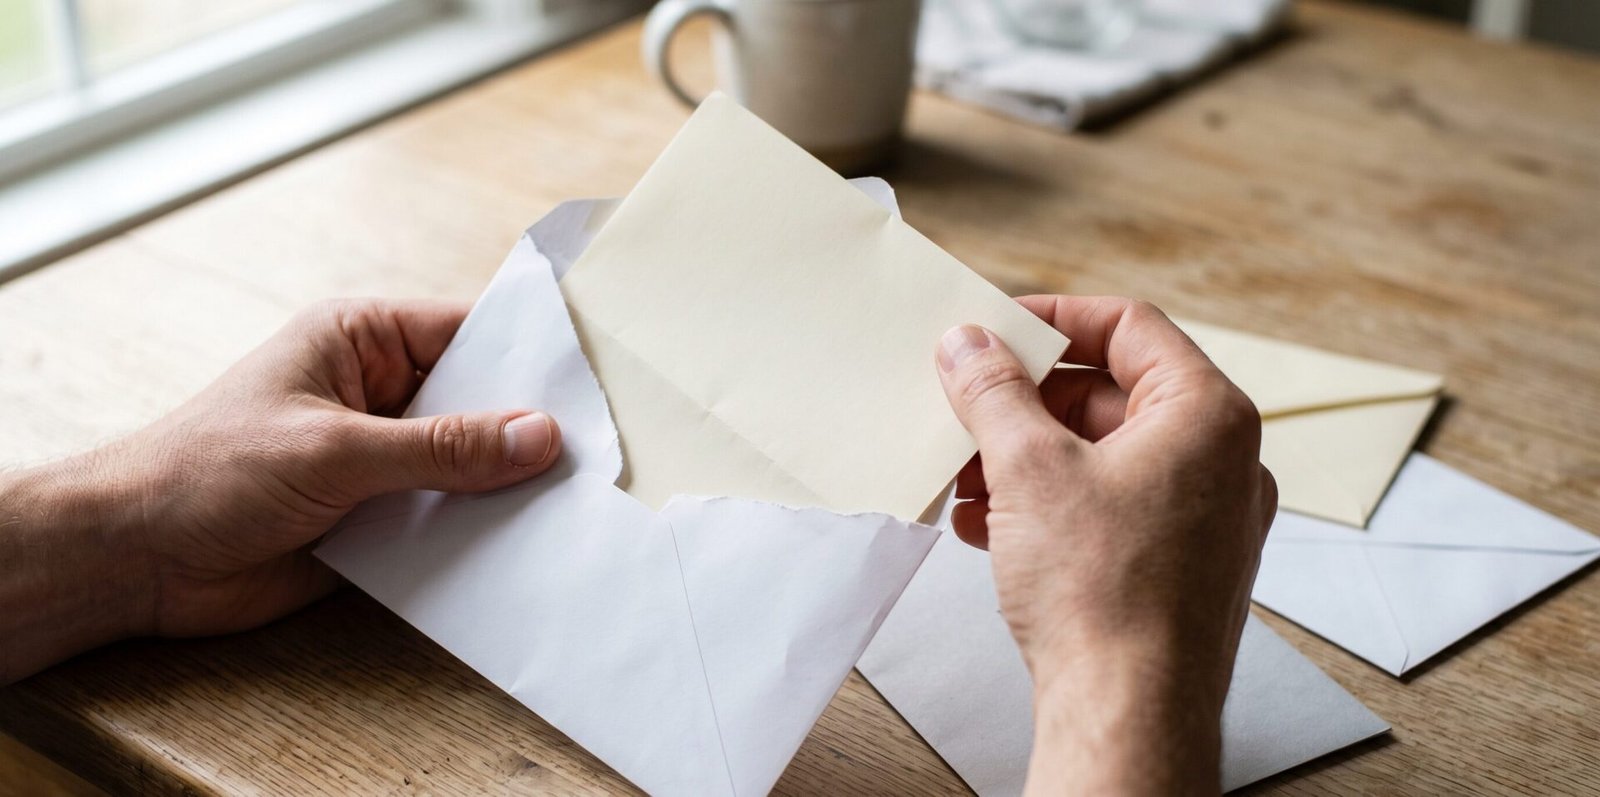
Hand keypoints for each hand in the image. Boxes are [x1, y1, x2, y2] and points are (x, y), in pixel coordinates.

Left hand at [1, 300, 561, 681]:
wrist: (136, 559)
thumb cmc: (211, 471)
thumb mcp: (337, 450)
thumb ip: (442, 448)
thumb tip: (539, 436)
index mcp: (363, 340)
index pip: (469, 333)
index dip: (531, 358)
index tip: (600, 385)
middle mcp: (379, 391)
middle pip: (479, 402)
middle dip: (528, 432)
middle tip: (602, 457)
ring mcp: (381, 456)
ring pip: (469, 466)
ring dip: (507, 490)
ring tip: (578, 506)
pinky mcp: (378, 516)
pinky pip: (448, 518)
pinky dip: (481, 533)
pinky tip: (527, 548)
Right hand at [935, 297, 1275, 794]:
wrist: (1128, 713)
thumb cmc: (1105, 598)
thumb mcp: (1028, 468)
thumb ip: (993, 391)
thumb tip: (969, 345)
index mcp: (1208, 416)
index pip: (1129, 326)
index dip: (1054, 319)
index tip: (996, 329)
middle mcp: (1221, 462)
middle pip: (1110, 394)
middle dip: (1025, 405)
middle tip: (965, 409)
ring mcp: (1204, 519)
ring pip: (1102, 457)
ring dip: (1024, 460)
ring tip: (964, 482)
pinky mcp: (1176, 567)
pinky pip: (1107, 510)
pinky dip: (1047, 507)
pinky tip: (985, 527)